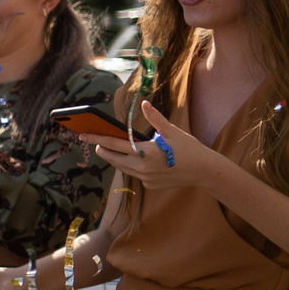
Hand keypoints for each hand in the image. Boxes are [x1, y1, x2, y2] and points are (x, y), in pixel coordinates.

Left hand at [90, 102, 225, 191]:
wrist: (204, 172)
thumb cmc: (189, 149)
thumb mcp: (172, 132)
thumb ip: (155, 119)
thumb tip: (143, 104)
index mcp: (146, 152)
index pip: (114, 144)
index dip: (97, 139)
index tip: (84, 135)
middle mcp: (142, 168)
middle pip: (113, 158)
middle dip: (102, 149)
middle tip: (95, 141)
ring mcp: (145, 179)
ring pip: (122, 167)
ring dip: (115, 158)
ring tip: (109, 148)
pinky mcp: (149, 185)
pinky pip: (134, 174)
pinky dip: (131, 165)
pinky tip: (132, 159)